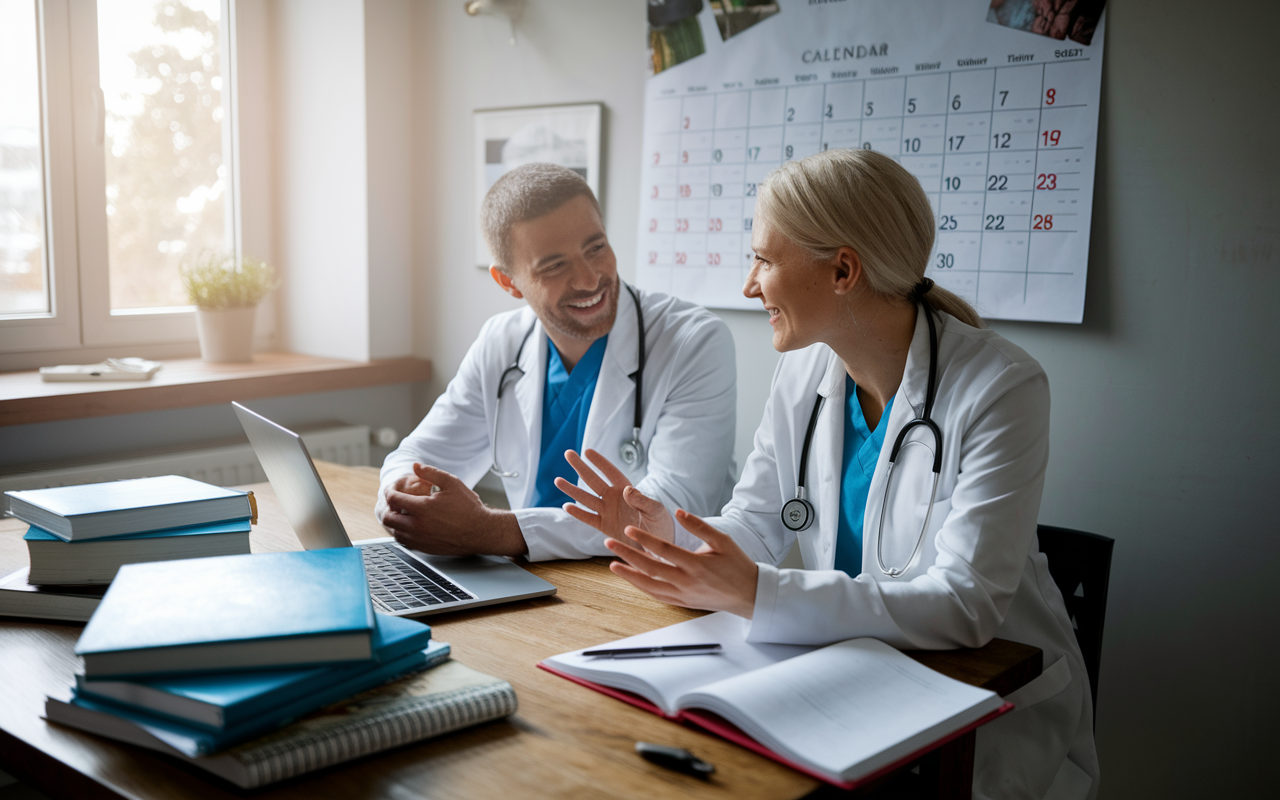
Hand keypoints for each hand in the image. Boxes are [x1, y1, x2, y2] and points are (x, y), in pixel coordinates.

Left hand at [377, 463, 526, 556]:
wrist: (481, 531)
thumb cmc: (469, 508)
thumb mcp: (452, 483)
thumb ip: (431, 472)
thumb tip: (415, 466)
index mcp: (422, 508)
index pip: (393, 499)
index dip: (389, 491)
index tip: (393, 489)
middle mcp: (418, 526)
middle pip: (388, 518)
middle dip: (388, 507)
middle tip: (396, 502)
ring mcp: (420, 539)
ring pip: (394, 531)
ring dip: (395, 521)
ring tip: (403, 513)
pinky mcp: (424, 548)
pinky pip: (404, 542)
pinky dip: (403, 532)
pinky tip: (411, 525)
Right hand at [554, 449, 673, 547]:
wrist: (658, 546)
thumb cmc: (661, 524)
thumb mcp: (656, 511)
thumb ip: (642, 501)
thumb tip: (627, 489)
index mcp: (628, 491)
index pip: (611, 473)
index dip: (600, 463)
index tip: (587, 451)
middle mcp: (615, 499)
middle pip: (594, 481)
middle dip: (581, 468)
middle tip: (568, 454)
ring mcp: (608, 512)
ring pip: (586, 498)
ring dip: (573, 490)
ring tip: (558, 480)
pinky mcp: (605, 527)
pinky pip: (589, 518)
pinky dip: (578, 513)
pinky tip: (566, 506)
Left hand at [604, 510, 757, 618]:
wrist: (749, 594)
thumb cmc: (737, 565)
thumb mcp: (722, 540)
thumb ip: (699, 526)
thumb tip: (679, 512)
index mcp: (696, 564)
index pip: (664, 550)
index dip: (644, 539)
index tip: (628, 529)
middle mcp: (687, 582)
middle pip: (650, 568)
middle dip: (627, 555)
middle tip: (609, 543)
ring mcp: (683, 595)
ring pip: (649, 587)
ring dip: (629, 576)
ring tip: (613, 565)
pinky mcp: (683, 603)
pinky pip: (658, 596)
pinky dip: (642, 588)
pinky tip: (632, 580)